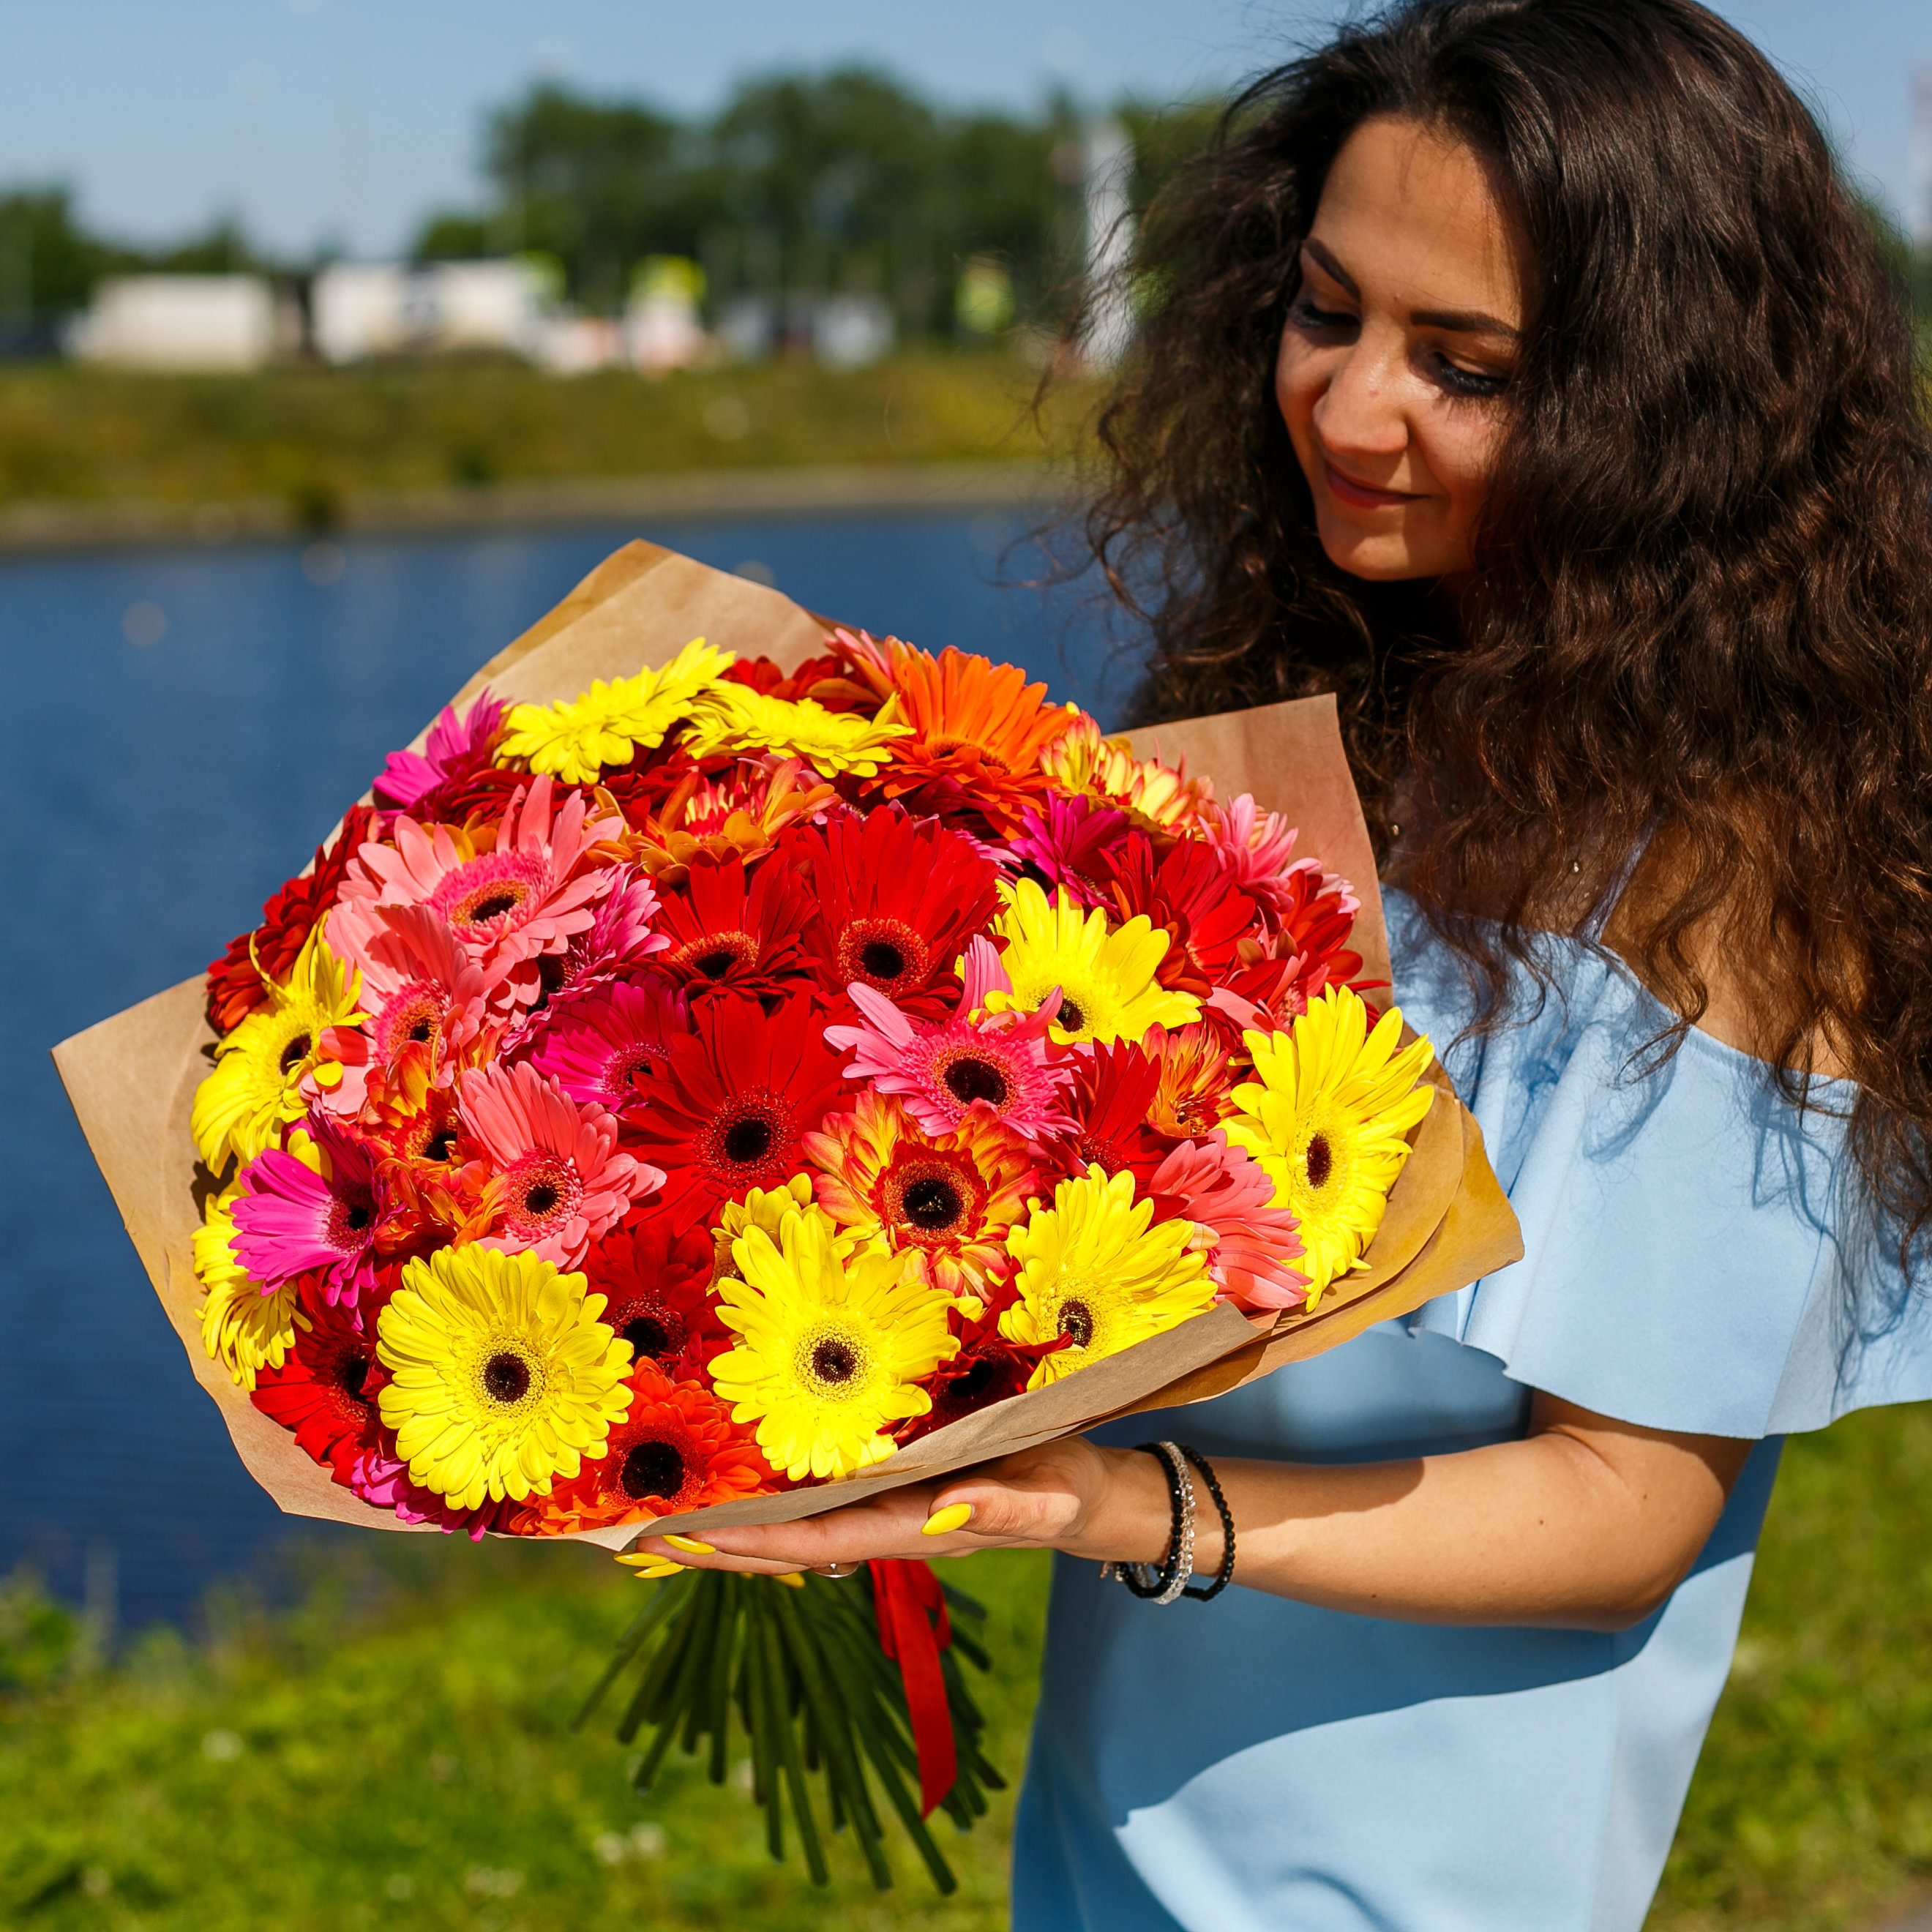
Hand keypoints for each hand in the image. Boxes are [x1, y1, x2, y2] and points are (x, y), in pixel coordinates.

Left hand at [631, 1437, 1172, 1575]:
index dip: (752, 1540)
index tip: (690, 1536)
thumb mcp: (1049, 1491)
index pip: (818, 1539)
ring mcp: (887, 1513)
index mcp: (914, 1524)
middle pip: (788, 1548)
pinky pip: (819, 1509)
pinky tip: (739, 1497)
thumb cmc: (1068, 1485)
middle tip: (641, 1538)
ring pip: (796, 1532)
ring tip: (665, 1525)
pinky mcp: (894, 1493)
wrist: (1085, 1496)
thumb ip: (1003, 1502)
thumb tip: (943, 1509)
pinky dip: (771, 1509)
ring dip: (734, 1533)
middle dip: (718, 1547)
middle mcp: (887, 1524)